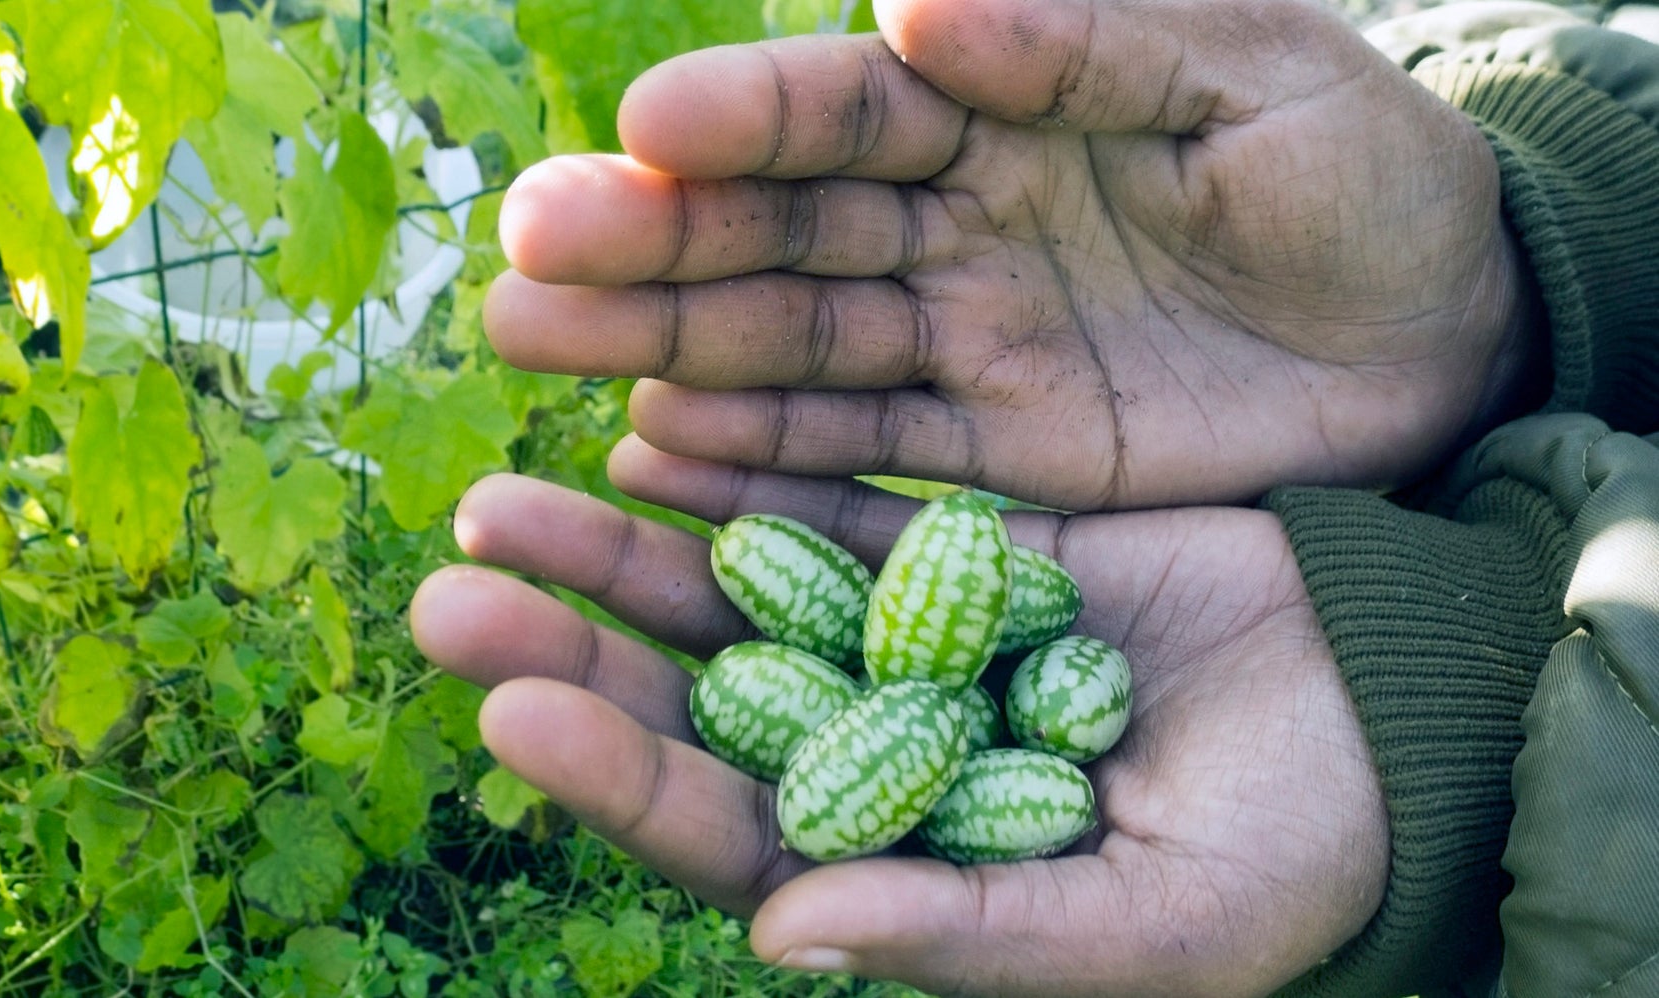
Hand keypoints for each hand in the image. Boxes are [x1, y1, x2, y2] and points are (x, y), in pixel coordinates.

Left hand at [410, 441, 1390, 995]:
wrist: (1405, 704)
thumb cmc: (1299, 848)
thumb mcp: (1154, 919)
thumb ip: (969, 931)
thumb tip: (780, 932)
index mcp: (898, 868)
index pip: (728, 830)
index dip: (619, 774)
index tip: (517, 705)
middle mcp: (876, 753)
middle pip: (694, 703)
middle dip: (577, 645)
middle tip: (458, 584)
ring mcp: (906, 640)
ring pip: (732, 594)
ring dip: (621, 551)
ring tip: (505, 498)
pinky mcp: (956, 545)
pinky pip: (826, 502)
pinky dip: (742, 471)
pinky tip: (646, 429)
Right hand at [486, 0, 1543, 509]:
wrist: (1437, 334)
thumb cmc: (1361, 173)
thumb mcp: (1261, 74)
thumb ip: (1094, 35)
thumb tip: (911, 1)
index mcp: (1000, 104)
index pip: (849, 108)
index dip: (748, 116)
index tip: (645, 128)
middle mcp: (949, 222)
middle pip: (779, 227)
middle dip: (653, 237)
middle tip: (525, 254)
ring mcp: (958, 342)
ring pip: (788, 342)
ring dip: (662, 342)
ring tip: (533, 341)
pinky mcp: (989, 456)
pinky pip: (859, 458)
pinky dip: (758, 456)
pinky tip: (650, 448)